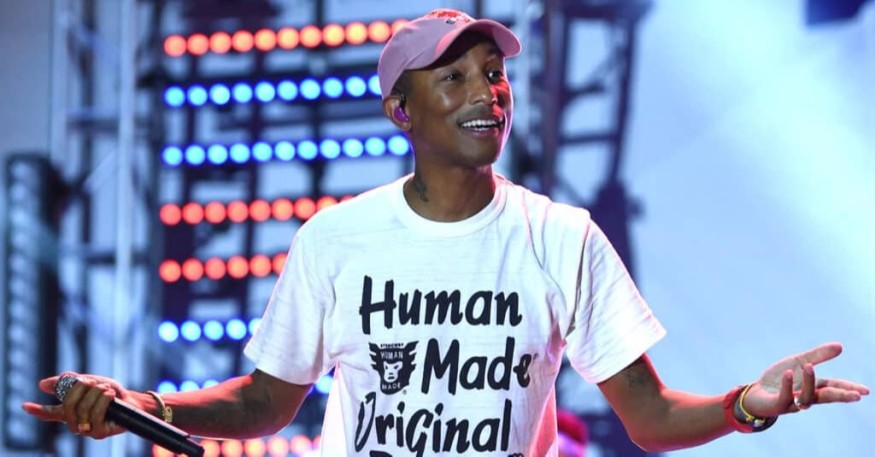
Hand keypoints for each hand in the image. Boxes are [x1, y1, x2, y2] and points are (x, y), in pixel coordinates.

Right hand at [21, 373, 138, 438]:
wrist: (133, 401)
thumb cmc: (110, 393)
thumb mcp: (90, 382)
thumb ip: (69, 383)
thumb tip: (42, 384)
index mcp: (71, 411)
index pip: (51, 412)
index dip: (38, 410)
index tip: (25, 405)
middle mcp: (76, 422)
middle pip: (67, 407)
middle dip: (80, 390)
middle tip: (92, 382)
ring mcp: (86, 430)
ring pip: (83, 409)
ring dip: (96, 393)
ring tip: (106, 389)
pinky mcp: (99, 433)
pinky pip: (96, 414)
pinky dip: (104, 400)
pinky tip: (110, 394)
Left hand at [741, 342, 868, 417]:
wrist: (756, 393)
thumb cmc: (780, 379)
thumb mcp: (798, 362)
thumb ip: (818, 356)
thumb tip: (840, 346)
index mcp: (814, 387)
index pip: (834, 387)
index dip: (848, 389)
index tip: (865, 391)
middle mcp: (806, 397)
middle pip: (826, 397)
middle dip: (841, 396)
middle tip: (856, 395)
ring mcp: (792, 403)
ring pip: (806, 398)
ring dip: (809, 382)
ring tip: (809, 366)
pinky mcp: (777, 405)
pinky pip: (785, 397)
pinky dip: (788, 385)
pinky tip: (789, 373)